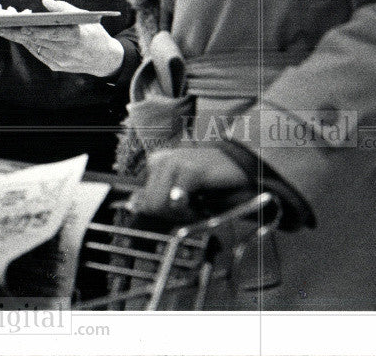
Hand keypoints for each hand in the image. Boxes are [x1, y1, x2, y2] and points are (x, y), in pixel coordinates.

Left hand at [0, 0, 124, 76]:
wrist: (104, 58)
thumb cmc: (93, 33)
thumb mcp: (84, 16)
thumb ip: (63, 8)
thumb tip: (45, 1)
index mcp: (76, 37)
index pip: (52, 33)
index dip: (36, 30)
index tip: (21, 25)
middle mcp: (68, 51)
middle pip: (38, 41)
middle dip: (18, 33)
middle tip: (0, 27)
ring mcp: (61, 61)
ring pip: (35, 48)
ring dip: (19, 39)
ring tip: (3, 30)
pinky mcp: (57, 66)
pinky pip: (38, 54)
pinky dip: (28, 45)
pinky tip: (18, 37)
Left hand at [127, 146, 248, 215]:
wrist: (241, 167)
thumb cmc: (211, 182)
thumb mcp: (181, 192)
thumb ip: (158, 198)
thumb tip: (134, 206)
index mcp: (156, 163)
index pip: (141, 199)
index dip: (158, 213)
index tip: (177, 214)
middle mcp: (161, 160)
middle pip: (149, 204)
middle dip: (170, 215)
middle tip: (191, 212)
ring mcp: (174, 162)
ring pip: (159, 204)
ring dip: (180, 214)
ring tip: (197, 207)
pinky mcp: (190, 170)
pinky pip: (176, 200)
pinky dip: (190, 211)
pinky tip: (202, 205)